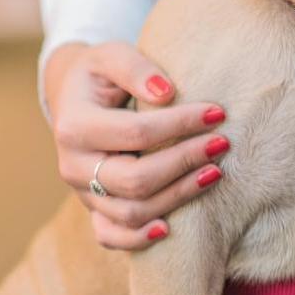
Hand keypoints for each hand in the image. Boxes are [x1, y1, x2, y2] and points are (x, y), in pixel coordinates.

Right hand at [45, 41, 229, 250]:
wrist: (73, 99)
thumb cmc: (99, 74)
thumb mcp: (111, 55)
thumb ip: (136, 68)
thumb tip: (167, 93)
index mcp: (74, 126)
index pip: (136, 133)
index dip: (181, 124)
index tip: (217, 112)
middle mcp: (72, 165)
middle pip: (136, 179)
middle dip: (185, 162)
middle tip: (222, 144)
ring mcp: (81, 193)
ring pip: (131, 212)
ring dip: (178, 196)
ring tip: (214, 173)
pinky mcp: (93, 210)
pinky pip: (111, 236)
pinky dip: (139, 238)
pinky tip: (170, 228)